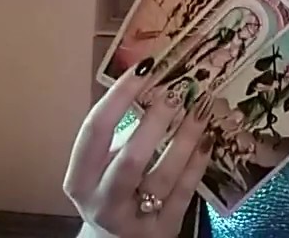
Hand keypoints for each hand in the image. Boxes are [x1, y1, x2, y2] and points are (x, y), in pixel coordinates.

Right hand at [63, 60, 215, 237]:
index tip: (145, 66)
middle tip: (177, 90)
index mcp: (80, 179)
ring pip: (163, 176)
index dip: (119, 96)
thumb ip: (119, 133)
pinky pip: (184, 192)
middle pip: (129, 160)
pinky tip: (208, 137)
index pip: (95, 131)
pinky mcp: (163, 230)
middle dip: (155, 122)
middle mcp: (102, 202)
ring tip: (202, 106)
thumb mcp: (101, 166)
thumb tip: (151, 79)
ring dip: (185, 137)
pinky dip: (197, 162)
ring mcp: (134, 219)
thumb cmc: (109, 190)